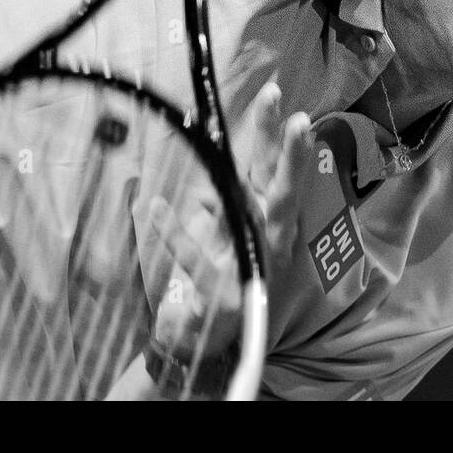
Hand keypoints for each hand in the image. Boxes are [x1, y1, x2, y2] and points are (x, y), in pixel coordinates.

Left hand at [147, 80, 312, 361]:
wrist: (211, 338)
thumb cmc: (223, 275)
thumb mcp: (227, 234)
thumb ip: (227, 203)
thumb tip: (217, 176)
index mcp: (270, 221)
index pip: (281, 176)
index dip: (290, 146)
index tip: (297, 114)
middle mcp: (268, 240)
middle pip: (279, 188)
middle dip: (287, 151)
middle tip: (294, 114)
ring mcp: (249, 265)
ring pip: (245, 219)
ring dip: (236, 186)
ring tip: (224, 149)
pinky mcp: (219, 290)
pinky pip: (192, 255)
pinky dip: (172, 232)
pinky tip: (154, 208)